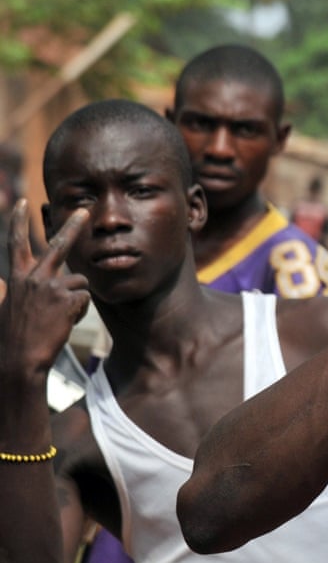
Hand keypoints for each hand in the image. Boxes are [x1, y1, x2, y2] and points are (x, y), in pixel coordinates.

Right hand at [0, 200, 90, 375]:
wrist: (18, 360)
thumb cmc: (12, 338)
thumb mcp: (7, 307)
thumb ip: (13, 290)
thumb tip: (6, 280)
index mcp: (17, 278)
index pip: (17, 244)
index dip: (19, 222)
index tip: (23, 202)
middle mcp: (33, 277)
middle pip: (59, 245)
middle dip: (73, 226)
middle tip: (85, 210)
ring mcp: (51, 286)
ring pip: (79, 282)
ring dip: (76, 300)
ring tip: (58, 319)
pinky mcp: (67, 298)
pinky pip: (85, 299)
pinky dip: (79, 313)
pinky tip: (63, 324)